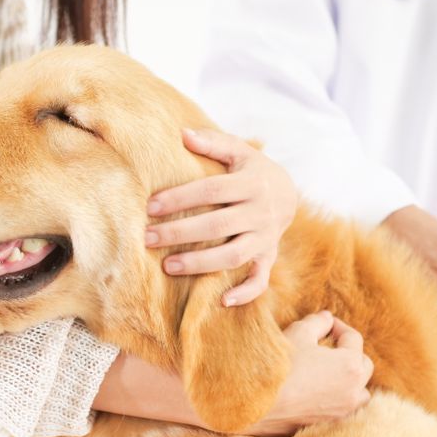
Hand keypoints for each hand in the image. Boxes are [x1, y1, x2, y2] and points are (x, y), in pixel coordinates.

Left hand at [146, 128, 297, 305]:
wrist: (289, 193)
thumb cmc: (253, 170)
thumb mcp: (239, 151)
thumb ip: (213, 142)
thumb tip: (183, 134)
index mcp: (251, 183)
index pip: (211, 191)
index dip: (180, 198)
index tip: (150, 207)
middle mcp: (261, 212)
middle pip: (217, 225)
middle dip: (180, 232)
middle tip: (147, 239)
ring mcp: (266, 237)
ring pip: (234, 255)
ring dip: (200, 263)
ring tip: (168, 266)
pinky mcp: (269, 256)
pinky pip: (260, 279)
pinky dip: (245, 293)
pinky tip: (222, 302)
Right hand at [246, 311, 373, 436]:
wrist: (258, 404)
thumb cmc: (281, 366)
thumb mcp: (298, 333)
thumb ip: (317, 322)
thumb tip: (327, 318)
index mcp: (350, 364)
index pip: (353, 338)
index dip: (338, 327)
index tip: (325, 324)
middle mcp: (354, 389)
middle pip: (363, 365)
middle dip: (350, 352)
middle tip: (330, 345)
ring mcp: (344, 410)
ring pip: (361, 392)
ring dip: (352, 379)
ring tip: (333, 372)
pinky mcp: (331, 424)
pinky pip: (347, 409)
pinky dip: (342, 398)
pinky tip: (325, 392)